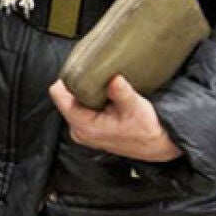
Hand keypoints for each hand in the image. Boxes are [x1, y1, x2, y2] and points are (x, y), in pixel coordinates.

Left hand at [48, 76, 183, 162]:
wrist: (158, 145)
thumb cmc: (147, 129)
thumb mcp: (136, 108)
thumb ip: (121, 93)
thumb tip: (114, 79)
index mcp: (83, 125)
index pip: (58, 94)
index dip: (68, 78)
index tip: (83, 70)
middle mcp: (78, 130)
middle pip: (64, 97)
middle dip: (78, 86)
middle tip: (98, 79)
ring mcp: (82, 131)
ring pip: (73, 102)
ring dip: (86, 93)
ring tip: (104, 90)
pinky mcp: (88, 130)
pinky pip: (81, 108)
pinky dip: (91, 100)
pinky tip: (106, 99)